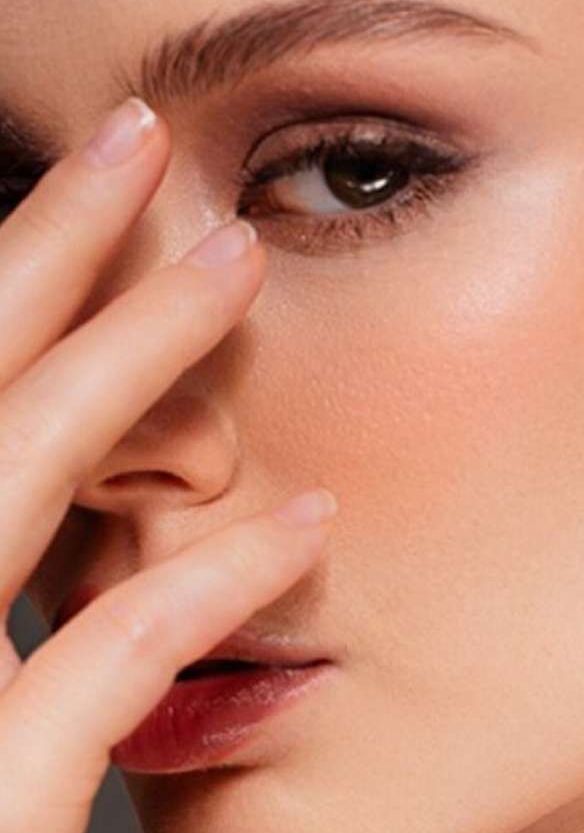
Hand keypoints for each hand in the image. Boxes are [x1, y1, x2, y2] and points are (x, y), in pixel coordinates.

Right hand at [0, 97, 336, 832]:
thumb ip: (28, 680)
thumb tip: (103, 577)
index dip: (9, 314)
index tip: (98, 216)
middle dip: (45, 273)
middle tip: (144, 152)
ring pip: (7, 506)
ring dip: (125, 371)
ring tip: (231, 265)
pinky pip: (89, 678)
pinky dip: (199, 588)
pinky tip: (304, 523)